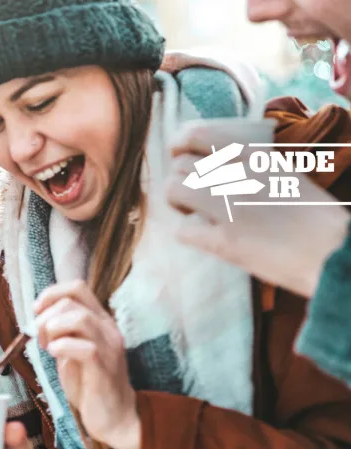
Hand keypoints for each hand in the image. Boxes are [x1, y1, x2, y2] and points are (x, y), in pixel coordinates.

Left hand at [35, 281, 140, 448]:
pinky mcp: (104, 368)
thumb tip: (38, 317)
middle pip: (71, 302)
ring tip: (48, 348)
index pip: (77, 287)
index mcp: (100, 320)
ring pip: (79, 318)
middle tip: (40, 340)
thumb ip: (61, 332)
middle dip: (46, 317)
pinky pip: (84, 347)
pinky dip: (62, 347)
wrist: (114, 417)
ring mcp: (109, 347)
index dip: (51, 294)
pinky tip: (55, 356)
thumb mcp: (71, 350)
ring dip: (52, 329)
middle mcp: (108, 329)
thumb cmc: (89, 384)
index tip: (36, 312)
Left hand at [167, 121, 350, 297]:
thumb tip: (217, 163)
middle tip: (193, 196)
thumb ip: (253, 166)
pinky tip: (207, 237)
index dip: (179, 144)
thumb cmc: (314, 219)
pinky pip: (182, 229)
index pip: (198, 134)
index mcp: (258, 156)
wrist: (335, 254)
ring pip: (174, 189)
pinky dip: (190, 233)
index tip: (178, 153)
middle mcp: (240, 175)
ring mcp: (231, 207)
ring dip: (179, 203)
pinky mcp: (225, 240)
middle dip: (181, 180)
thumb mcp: (286, 175)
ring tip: (195, 213)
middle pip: (180, 164)